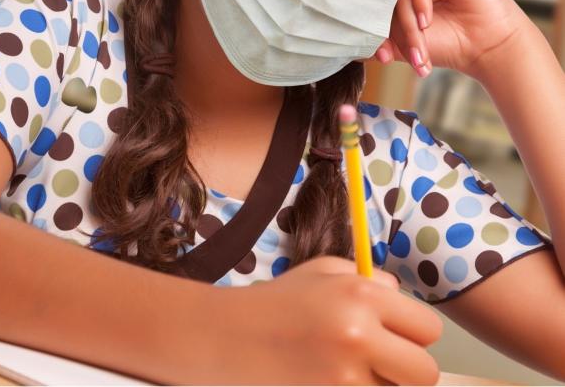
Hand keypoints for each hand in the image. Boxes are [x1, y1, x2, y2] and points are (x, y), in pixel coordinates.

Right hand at [190, 256, 442, 384]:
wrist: (221, 337)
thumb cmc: (272, 303)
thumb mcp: (318, 273)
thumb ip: (368, 279)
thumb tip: (402, 299)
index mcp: (359, 296)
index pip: (428, 329)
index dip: (411, 336)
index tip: (388, 339)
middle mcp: (357, 335)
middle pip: (424, 373)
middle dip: (404, 372)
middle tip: (373, 365)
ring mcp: (343, 377)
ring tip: (343, 373)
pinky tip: (328, 382)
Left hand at [368, 0, 531, 80]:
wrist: (487, 48)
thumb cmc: (448, 45)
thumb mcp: (406, 46)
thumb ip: (380, 41)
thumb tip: (347, 48)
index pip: (375, 7)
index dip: (373, 32)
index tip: (382, 59)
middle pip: (386, 0)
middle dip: (394, 33)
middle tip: (400, 58)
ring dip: (408, 25)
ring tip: (419, 50)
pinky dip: (420, 1)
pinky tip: (426, 22)